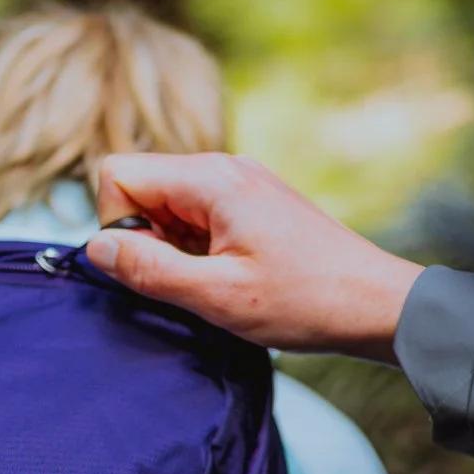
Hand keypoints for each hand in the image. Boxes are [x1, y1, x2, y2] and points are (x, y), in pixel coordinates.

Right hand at [84, 153, 424, 362]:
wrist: (377, 305)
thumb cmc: (306, 301)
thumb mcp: (219, 296)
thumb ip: (150, 270)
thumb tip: (96, 247)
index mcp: (211, 178)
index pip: (117, 173)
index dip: (119, 225)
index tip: (156, 266)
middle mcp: (224, 168)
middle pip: (142, 187)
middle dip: (149, 239)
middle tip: (195, 282)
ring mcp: (242, 184)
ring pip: (169, 206)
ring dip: (177, 250)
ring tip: (223, 283)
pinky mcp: (255, 204)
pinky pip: (199, 218)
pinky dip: (201, 250)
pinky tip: (236, 279)